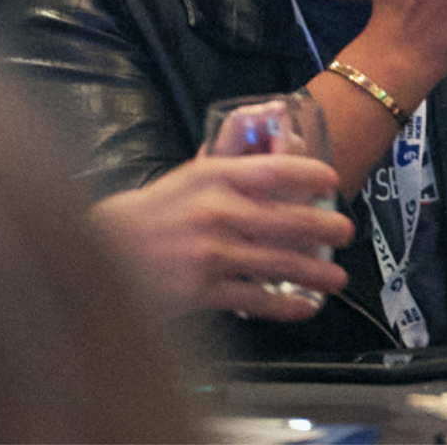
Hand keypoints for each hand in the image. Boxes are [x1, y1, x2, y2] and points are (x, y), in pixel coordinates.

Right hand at [90, 155, 353, 320]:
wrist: (101, 252)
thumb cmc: (154, 212)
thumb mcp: (190, 177)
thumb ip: (233, 163)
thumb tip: (276, 140)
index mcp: (214, 177)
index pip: (275, 169)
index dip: (310, 174)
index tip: (332, 180)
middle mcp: (217, 212)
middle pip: (289, 220)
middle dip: (325, 228)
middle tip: (345, 231)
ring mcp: (211, 253)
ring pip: (280, 263)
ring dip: (317, 273)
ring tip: (338, 278)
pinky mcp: (202, 291)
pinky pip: (255, 299)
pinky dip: (285, 305)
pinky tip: (305, 306)